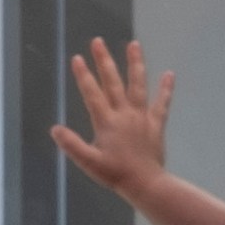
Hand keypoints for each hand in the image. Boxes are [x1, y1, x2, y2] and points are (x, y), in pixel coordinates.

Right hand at [49, 38, 180, 197]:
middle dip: (104, 61)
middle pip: (113, 82)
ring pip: (138, 85)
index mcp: (107, 122)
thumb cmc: (115, 174)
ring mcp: (142, 117)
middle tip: (98, 41)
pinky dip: (166, 88)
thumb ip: (72, 145)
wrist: (146, 183)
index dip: (84, 76)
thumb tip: (54, 129)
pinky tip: (169, 74)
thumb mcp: (88, 162)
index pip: (92, 94)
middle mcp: (124, 114)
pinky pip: (162, 103)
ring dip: (135, 64)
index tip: (77, 58)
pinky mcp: (155, 123)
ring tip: (134, 44)